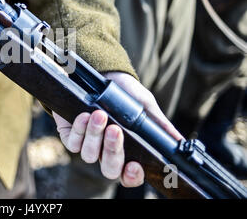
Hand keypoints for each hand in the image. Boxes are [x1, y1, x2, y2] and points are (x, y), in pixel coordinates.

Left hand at [53, 72, 182, 186]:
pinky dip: (80, 128)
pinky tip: (85, 114)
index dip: (131, 176)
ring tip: (100, 115)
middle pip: (109, 169)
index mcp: (126, 151)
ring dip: (95, 135)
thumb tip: (179, 142)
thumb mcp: (144, 105)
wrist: (101, 74)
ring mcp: (87, 145)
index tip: (134, 165)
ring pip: (89, 155)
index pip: (128, 175)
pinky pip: (73, 142)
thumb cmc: (125, 93)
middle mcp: (105, 152)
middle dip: (112, 151)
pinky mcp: (70, 135)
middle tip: (115, 130)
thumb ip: (159, 124)